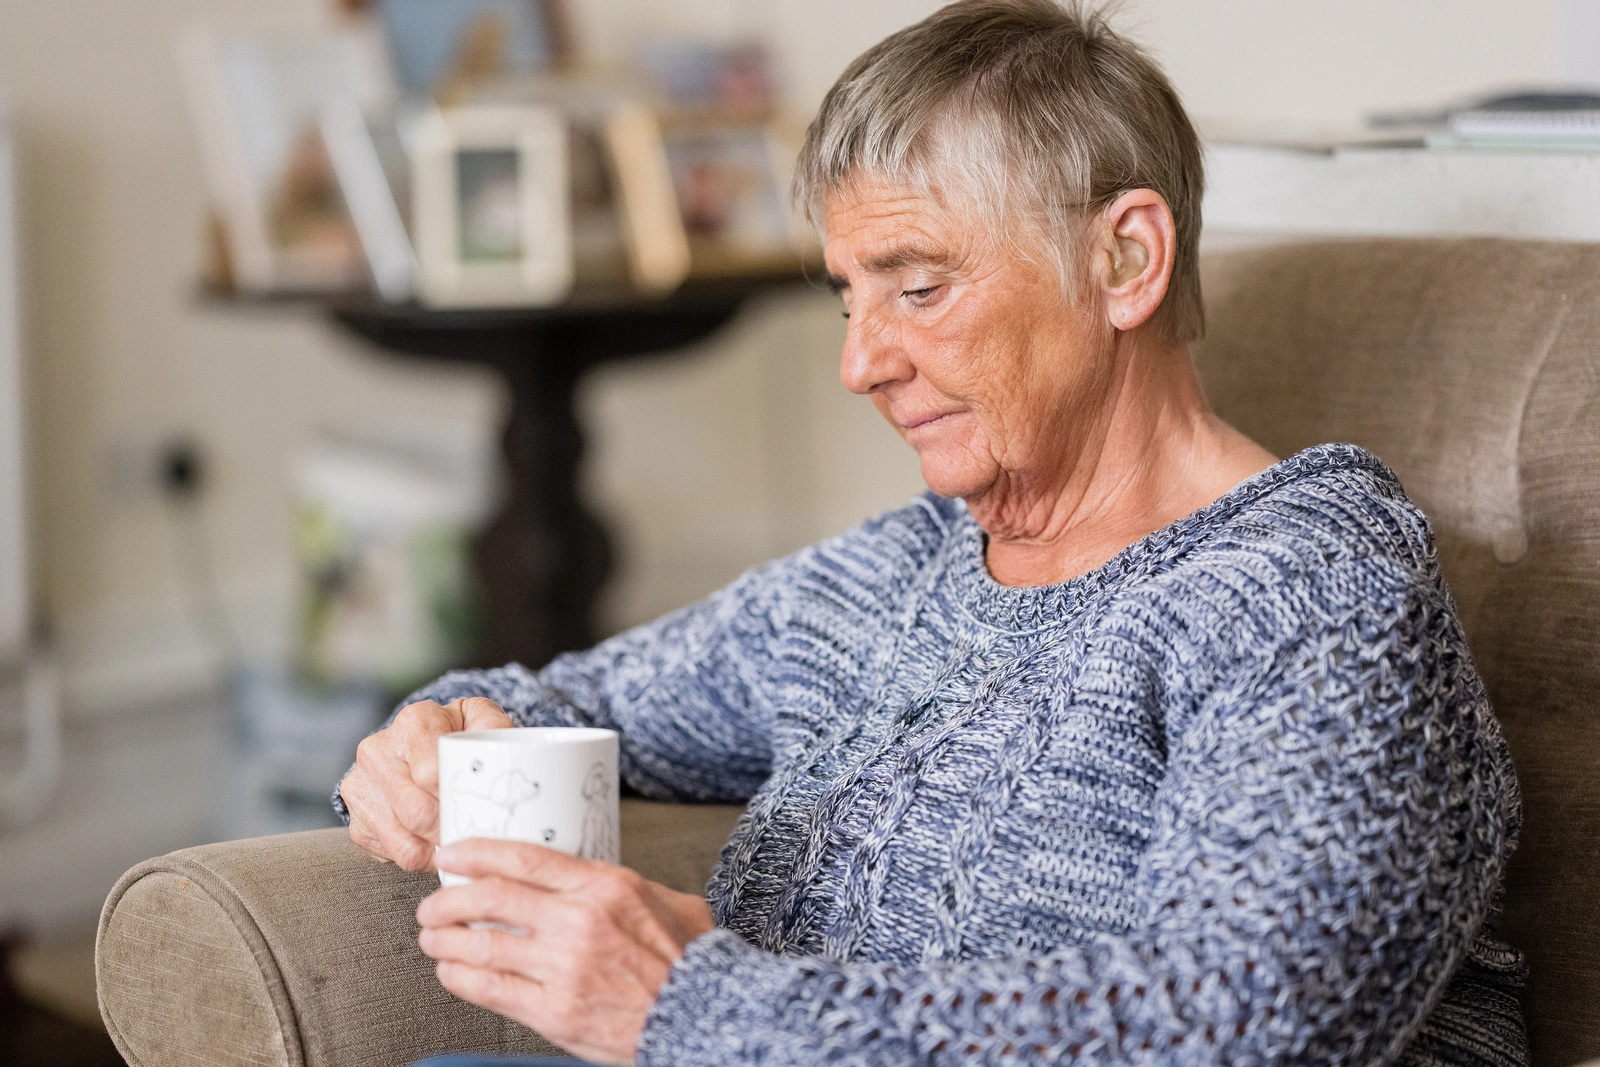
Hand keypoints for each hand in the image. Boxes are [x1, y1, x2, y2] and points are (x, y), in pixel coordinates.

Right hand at [340, 697, 512, 870]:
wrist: (420, 747)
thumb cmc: (458, 738)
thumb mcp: (482, 721)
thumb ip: (496, 728)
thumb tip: (503, 754)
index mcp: (414, 721)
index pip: (431, 772)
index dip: (456, 798)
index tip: (476, 807)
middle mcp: (378, 750)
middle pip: (416, 812)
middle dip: (449, 830)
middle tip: (471, 836)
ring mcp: (360, 785)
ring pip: (403, 841)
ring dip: (435, 851)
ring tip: (455, 843)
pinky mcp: (356, 820)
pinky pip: (390, 854)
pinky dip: (417, 857)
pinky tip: (431, 842)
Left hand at [417, 839, 716, 1065]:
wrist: (699, 1017)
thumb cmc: (688, 961)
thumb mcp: (667, 901)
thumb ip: (623, 886)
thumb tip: (590, 873)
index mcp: (606, 887)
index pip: (523, 859)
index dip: (476, 853)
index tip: (451, 853)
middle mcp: (580, 923)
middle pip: (490, 899)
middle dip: (448, 898)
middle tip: (433, 902)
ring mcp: (564, 969)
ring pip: (481, 945)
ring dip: (444, 939)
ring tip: (432, 937)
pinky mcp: (554, 1012)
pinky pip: (489, 990)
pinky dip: (459, 978)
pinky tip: (451, 972)